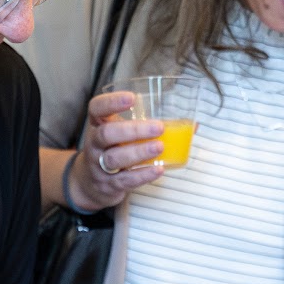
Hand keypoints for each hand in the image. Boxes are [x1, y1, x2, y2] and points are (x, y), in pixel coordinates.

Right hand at [63, 91, 166, 211]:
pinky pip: (124, 180)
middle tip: (158, 127)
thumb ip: (149, 127)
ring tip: (159, 147)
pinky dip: (142, 175)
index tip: (132, 98)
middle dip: (133, 130)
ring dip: (139, 152)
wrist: (90, 184)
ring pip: (114, 158)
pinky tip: (158, 170)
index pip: (97, 108)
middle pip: (106, 134)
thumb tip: (194, 126)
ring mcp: (99, 165)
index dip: (111, 102)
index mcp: (98, 125)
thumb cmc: (114, 151)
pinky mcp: (108, 184)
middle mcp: (95, 144)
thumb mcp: (122, 136)